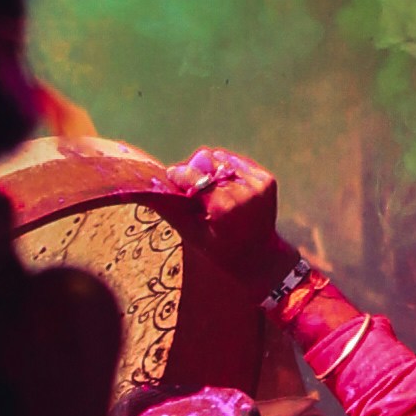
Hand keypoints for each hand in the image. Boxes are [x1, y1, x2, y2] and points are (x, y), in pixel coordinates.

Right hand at [161, 148, 286, 282]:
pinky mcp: (266, 179)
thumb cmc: (221, 251)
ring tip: (210, 190)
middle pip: (208, 160)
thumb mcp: (193, 235)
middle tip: (191, 186)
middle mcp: (243, 191)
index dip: (179, 174)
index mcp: (224, 206)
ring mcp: (258, 184)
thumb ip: (172, 210)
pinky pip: (238, 163)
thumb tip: (149, 190)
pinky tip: (225, 188)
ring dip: (211, 169)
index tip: (171, 175)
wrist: (261, 257)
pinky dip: (227, 171)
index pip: (194, 175)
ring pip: (222, 158)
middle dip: (195, 170)